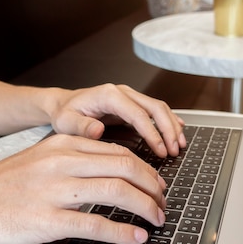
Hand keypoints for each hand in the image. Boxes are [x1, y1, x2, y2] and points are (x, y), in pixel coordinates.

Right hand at [0, 134, 166, 243]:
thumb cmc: (0, 184)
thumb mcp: (39, 158)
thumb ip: (73, 160)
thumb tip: (111, 174)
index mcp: (62, 145)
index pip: (118, 152)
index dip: (146, 171)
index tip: (156, 185)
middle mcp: (62, 162)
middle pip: (126, 167)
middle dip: (153, 187)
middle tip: (163, 203)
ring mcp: (55, 190)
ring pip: (117, 190)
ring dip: (146, 206)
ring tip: (158, 219)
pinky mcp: (47, 220)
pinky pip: (96, 223)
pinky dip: (123, 231)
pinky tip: (136, 236)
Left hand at [46, 84, 186, 157]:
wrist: (63, 104)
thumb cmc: (65, 114)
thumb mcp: (66, 122)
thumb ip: (81, 127)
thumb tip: (98, 130)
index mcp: (109, 95)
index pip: (138, 114)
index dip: (153, 133)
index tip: (160, 151)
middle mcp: (122, 92)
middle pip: (155, 108)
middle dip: (168, 130)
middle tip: (174, 150)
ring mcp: (129, 96)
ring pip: (159, 107)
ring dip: (172, 126)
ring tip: (179, 146)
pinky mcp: (132, 103)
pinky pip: (155, 110)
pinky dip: (169, 121)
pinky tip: (178, 132)